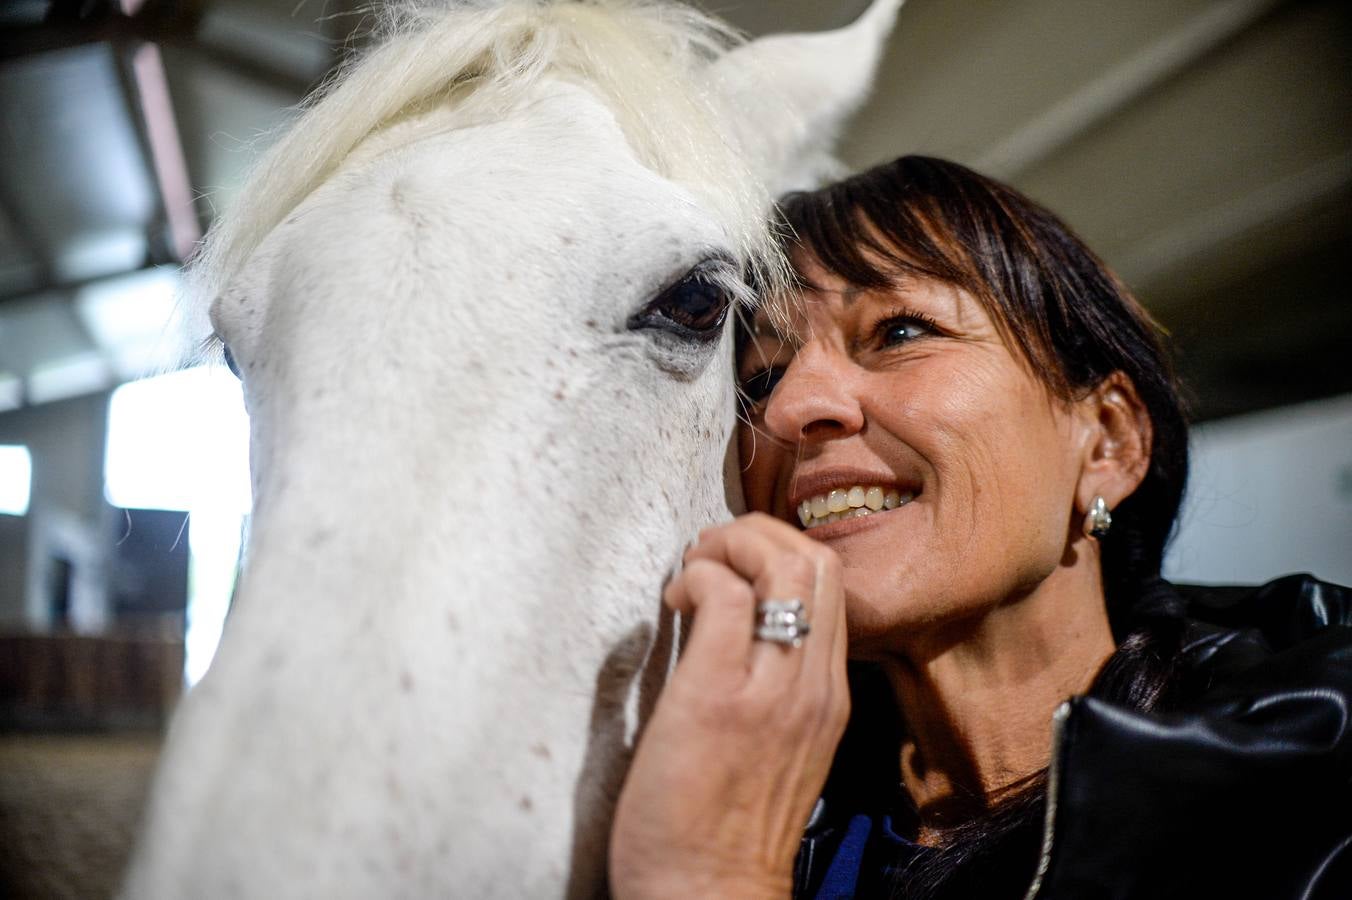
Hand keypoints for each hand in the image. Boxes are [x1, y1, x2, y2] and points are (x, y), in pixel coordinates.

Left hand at [609, 513, 850, 898]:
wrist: (707, 896)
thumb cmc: (727, 829)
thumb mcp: (780, 749)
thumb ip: (776, 689)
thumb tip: (738, 630)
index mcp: (828, 695)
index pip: (832, 584)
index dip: (780, 549)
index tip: (733, 564)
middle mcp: (813, 686)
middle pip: (815, 560)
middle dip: (755, 533)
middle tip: (709, 554)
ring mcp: (772, 690)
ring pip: (782, 565)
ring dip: (728, 545)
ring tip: (691, 572)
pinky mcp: (718, 696)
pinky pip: (725, 597)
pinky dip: (697, 577)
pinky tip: (673, 601)